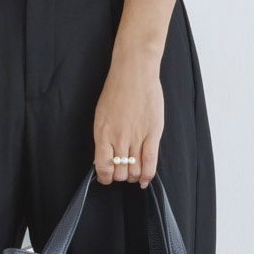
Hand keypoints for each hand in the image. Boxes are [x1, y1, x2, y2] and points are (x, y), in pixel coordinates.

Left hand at [93, 51, 163, 185]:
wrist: (134, 73)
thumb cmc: (116, 91)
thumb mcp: (101, 116)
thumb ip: (102, 139)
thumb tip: (101, 160)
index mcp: (103, 134)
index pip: (102, 168)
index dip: (105, 178)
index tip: (107, 177)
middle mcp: (119, 139)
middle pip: (119, 172)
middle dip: (120, 176)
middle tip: (123, 171)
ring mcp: (136, 137)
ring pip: (134, 171)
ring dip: (133, 176)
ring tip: (134, 172)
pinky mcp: (153, 133)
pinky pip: (150, 162)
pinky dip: (148, 175)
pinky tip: (145, 179)